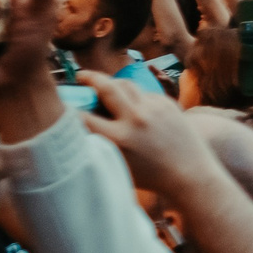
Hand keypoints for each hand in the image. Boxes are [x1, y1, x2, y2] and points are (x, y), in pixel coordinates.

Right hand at [79, 68, 230, 194]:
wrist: (190, 173)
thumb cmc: (150, 176)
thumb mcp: (119, 164)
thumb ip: (100, 143)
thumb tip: (81, 122)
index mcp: (119, 139)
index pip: (83, 117)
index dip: (68, 110)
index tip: (62, 105)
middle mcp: (136, 119)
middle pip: (105, 86)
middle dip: (89, 77)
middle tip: (80, 76)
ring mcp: (154, 108)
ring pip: (125, 84)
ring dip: (111, 83)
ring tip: (103, 85)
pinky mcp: (167, 103)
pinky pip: (143, 93)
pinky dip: (134, 98)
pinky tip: (131, 106)